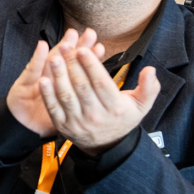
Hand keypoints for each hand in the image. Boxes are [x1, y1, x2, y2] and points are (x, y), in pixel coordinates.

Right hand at [6, 30, 103, 137]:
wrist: (21, 125)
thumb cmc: (43, 118)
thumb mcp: (65, 111)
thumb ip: (79, 99)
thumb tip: (103, 92)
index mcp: (61, 85)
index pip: (77, 69)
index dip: (88, 58)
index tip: (100, 47)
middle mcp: (48, 78)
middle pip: (65, 59)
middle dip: (78, 46)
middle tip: (90, 34)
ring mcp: (35, 79)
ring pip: (50, 60)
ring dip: (60, 47)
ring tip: (71, 35)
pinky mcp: (22, 84)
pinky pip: (31, 70)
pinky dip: (37, 57)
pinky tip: (42, 46)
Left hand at [39, 29, 159, 154]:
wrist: (107, 145)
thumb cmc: (123, 118)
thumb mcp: (141, 105)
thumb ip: (149, 88)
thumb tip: (151, 70)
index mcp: (115, 107)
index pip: (101, 83)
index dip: (91, 65)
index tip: (83, 49)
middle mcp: (96, 115)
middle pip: (82, 86)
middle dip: (72, 65)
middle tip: (65, 48)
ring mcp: (78, 121)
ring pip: (67, 96)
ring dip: (58, 76)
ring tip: (54, 58)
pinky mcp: (63, 125)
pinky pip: (54, 108)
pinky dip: (47, 95)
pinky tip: (43, 80)